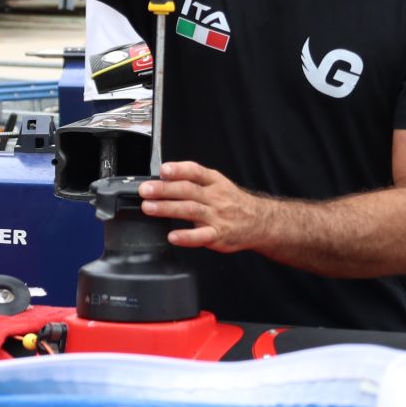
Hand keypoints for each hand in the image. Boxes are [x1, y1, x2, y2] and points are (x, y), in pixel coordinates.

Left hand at [138, 160, 270, 253]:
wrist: (259, 221)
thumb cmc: (232, 202)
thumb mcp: (217, 184)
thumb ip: (193, 180)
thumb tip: (161, 178)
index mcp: (214, 182)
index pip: (195, 171)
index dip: (179, 169)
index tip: (163, 170)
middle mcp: (215, 197)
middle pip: (188, 190)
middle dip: (164, 189)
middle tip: (145, 190)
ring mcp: (217, 216)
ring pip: (190, 210)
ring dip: (167, 208)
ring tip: (149, 208)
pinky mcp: (218, 235)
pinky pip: (201, 236)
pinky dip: (186, 237)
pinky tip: (173, 236)